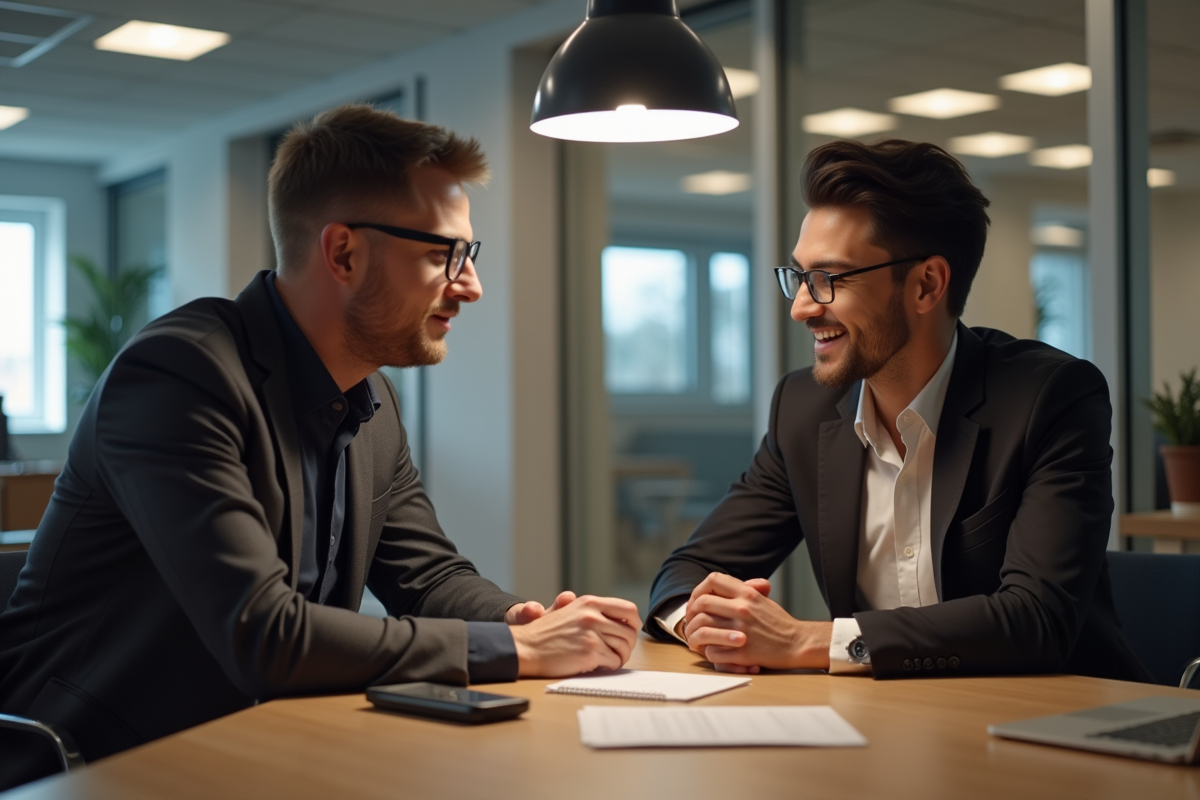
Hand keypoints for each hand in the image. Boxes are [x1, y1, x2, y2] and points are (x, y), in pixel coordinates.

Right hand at [509, 595, 641, 676]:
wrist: (526, 647)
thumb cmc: (547, 634)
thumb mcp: (571, 612)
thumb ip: (595, 613)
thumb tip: (622, 622)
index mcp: (590, 603)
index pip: (628, 610)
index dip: (634, 624)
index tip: (629, 632)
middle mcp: (593, 615)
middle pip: (629, 632)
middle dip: (628, 645)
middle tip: (618, 652)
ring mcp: (592, 633)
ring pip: (624, 647)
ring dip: (619, 657)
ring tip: (608, 660)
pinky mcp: (589, 652)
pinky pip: (613, 662)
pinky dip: (609, 666)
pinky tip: (597, 665)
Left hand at [683, 572, 831, 671]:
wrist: (798, 643)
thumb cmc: (779, 623)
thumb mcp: (763, 599)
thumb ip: (742, 590)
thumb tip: (718, 587)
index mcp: (747, 593)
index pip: (712, 580)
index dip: (698, 589)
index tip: (697, 601)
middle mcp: (742, 609)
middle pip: (701, 603)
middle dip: (691, 613)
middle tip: (691, 622)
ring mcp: (741, 631)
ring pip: (702, 628)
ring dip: (694, 636)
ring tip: (696, 641)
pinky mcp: (742, 653)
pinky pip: (712, 652)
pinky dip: (708, 653)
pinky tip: (712, 652)